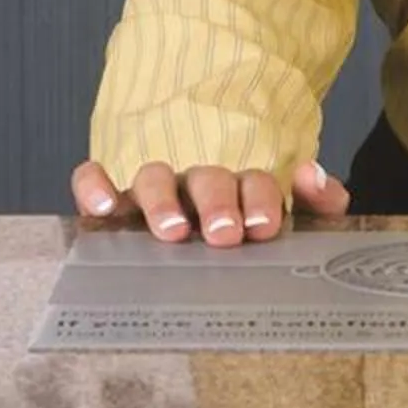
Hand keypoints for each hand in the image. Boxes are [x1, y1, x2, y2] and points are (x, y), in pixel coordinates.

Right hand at [68, 155, 350, 245]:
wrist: (202, 205)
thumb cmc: (246, 224)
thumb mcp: (291, 216)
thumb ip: (315, 201)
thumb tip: (311, 175)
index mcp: (243, 186)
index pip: (254, 181)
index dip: (260, 197)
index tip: (263, 224)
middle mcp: (196, 183)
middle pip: (205, 179)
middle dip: (216, 202)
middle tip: (224, 232)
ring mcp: (154, 188)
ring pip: (153, 178)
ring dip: (162, 199)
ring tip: (172, 229)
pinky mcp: (113, 196)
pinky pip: (91, 178)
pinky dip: (94, 185)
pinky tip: (105, 207)